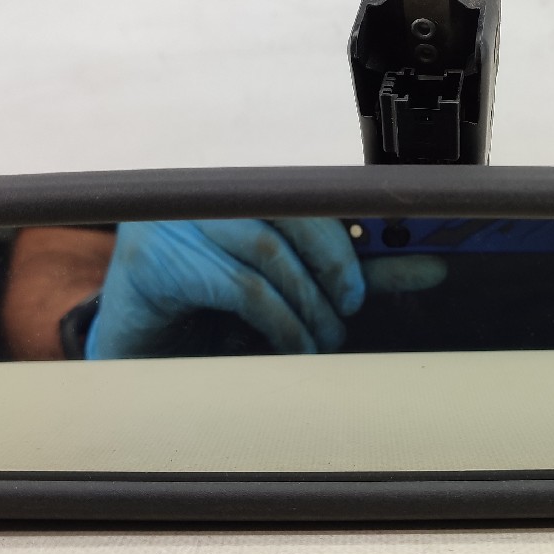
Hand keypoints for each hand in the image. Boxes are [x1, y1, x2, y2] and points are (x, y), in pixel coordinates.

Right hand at [85, 219, 445, 357]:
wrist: (130, 361)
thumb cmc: (207, 323)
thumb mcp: (285, 294)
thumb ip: (343, 277)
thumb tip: (423, 266)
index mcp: (234, 192)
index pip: (309, 199)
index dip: (362, 228)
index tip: (420, 261)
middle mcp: (200, 196)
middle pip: (293, 214)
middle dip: (337, 266)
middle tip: (350, 310)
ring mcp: (171, 223)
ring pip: (269, 253)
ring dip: (309, 305)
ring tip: (322, 340)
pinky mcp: (153, 260)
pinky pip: (240, 287)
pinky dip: (280, 321)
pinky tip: (293, 345)